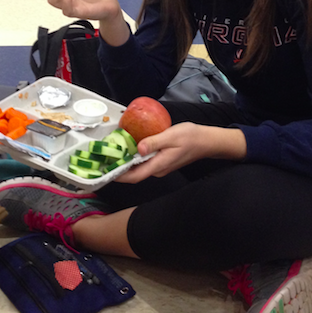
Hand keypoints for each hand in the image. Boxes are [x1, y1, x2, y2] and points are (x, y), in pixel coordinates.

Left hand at [115, 123, 247, 183]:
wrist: (207, 141)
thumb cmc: (191, 137)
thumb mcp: (171, 136)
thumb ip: (154, 142)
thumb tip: (138, 148)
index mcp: (158, 165)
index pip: (134, 176)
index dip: (118, 176)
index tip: (105, 172)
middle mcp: (158, 170)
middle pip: (134, 174)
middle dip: (119, 169)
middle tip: (104, 159)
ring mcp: (160, 167)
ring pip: (140, 168)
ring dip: (126, 163)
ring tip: (113, 153)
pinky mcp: (162, 162)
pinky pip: (145, 163)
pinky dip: (135, 158)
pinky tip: (129, 149)